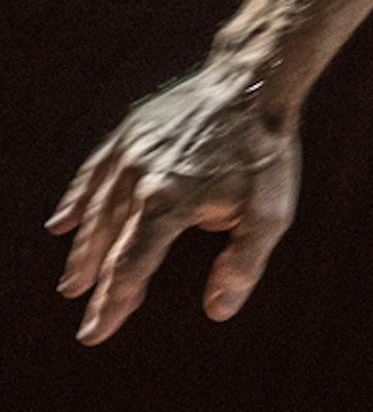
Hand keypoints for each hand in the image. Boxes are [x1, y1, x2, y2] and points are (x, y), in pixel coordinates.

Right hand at [50, 64, 300, 342]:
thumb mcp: (270, 215)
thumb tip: (217, 310)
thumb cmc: (265, 152)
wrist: (252, 79)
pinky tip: (62, 221)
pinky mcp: (130, 132)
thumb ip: (242, 265)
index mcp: (167, 203)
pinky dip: (78, 199)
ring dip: (82, 248)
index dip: (111, 304)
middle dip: (93, 282)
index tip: (94, 333)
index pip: (130, 267)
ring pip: (96, 210)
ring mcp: (130, 152)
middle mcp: (138, 178)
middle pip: (107, 243)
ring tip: (71, 280)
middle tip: (80, 312)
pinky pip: (94, 173)